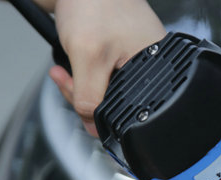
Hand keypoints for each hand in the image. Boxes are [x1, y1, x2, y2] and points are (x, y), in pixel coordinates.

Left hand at [46, 0, 166, 135]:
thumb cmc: (95, 3)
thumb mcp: (88, 55)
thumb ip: (90, 96)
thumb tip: (93, 126)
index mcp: (156, 70)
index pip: (128, 112)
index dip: (98, 113)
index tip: (74, 97)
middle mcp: (150, 68)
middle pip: (117, 104)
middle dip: (83, 95)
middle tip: (64, 79)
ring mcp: (136, 60)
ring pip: (107, 91)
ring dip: (80, 85)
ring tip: (64, 71)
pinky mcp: (123, 54)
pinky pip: (105, 78)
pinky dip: (84, 74)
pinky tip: (72, 64)